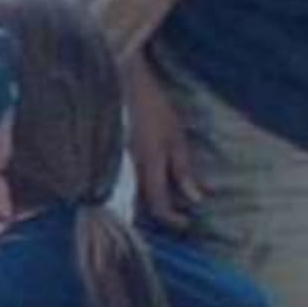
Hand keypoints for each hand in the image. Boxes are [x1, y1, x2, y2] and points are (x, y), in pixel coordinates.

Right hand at [123, 58, 199, 232]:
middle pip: (143, 206)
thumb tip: (196, 199)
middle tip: (181, 210)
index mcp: (148, 167)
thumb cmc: (153, 108)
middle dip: (162, 212)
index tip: (188, 222)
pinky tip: (151, 180)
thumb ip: (184, 170)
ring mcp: (117, 166)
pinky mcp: (111, 159)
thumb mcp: (175, 137)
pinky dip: (141, 188)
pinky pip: (125, 183)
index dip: (174, 220)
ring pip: (133, 197)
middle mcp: (128, 173)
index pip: (159, 207)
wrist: (122, 84)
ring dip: (151, 201)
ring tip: (168, 196)